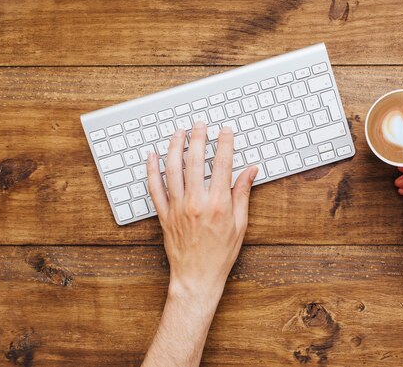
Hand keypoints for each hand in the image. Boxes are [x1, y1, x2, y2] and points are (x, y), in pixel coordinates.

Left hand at [146, 123, 257, 303]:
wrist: (197, 278)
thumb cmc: (220, 254)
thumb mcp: (240, 224)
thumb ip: (243, 194)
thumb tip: (250, 171)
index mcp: (218, 204)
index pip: (223, 165)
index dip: (224, 144)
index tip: (225, 131)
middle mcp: (196, 203)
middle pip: (195, 162)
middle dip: (198, 138)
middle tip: (200, 125)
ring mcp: (177, 208)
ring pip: (173, 170)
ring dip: (175, 148)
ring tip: (179, 133)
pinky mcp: (164, 215)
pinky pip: (155, 188)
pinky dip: (152, 171)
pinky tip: (153, 156)